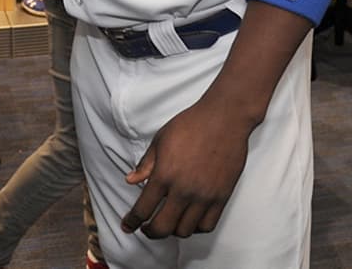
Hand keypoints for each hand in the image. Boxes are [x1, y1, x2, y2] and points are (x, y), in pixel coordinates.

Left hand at [120, 99, 251, 238]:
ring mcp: (204, 196)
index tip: (128, 226)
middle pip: (162, 228)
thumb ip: (145, 164)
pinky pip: (207, 225)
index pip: (143, 209)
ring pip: (184, 231)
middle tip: (146, 228)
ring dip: (173, 230)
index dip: (132, 221)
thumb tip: (130, 180)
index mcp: (164, 175)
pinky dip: (195, 228)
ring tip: (169, 221)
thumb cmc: (190, 125)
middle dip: (150, 232)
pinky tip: (190, 220)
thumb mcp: (160, 140)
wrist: (224, 119)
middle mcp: (183, 190)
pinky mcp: (221, 197)